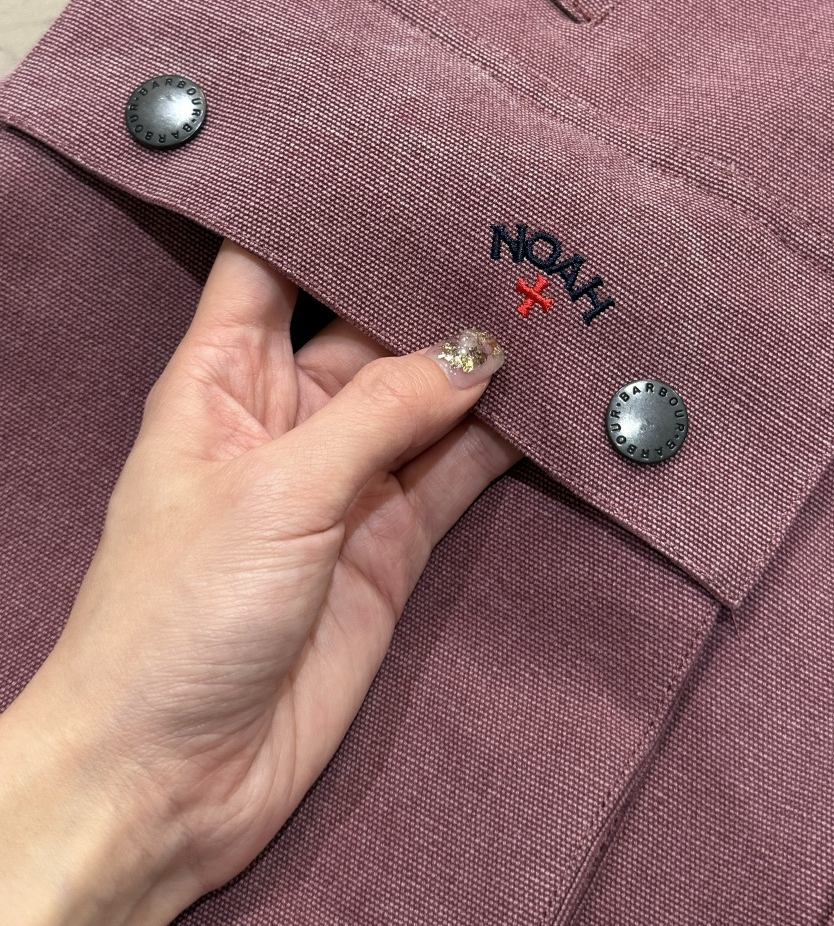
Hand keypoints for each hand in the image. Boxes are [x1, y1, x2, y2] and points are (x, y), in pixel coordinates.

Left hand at [0, 241, 516, 924]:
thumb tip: (474, 352)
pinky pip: (457, 472)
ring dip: (482, 363)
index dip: (323, 210)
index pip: (269, 262)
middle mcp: (285, 417)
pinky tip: (555, 403)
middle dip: (431, 286)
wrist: (170, 779)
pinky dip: (505, 442)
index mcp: (222, 377)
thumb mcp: (276, 490)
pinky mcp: (389, 543)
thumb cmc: (172, 617)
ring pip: (425, 397)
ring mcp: (342, 481)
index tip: (400, 162)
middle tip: (513, 231)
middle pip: (367, 325)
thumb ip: (380, 412)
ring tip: (556, 304)